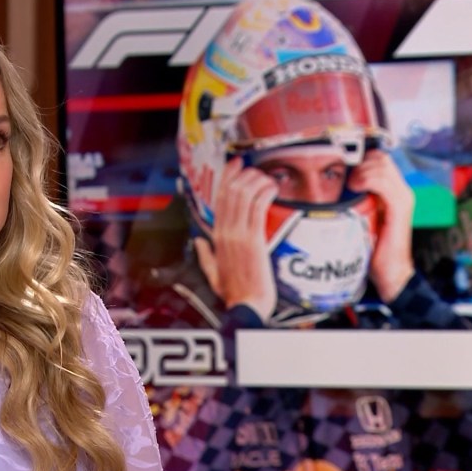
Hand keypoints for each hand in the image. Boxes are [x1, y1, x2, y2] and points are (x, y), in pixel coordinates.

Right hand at [195, 157, 278, 320]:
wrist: (248, 307)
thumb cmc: (235, 293)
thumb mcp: (212, 273)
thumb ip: (205, 255)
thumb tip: (199, 242)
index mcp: (216, 238)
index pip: (219, 199)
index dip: (227, 177)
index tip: (236, 164)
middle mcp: (225, 232)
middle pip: (231, 192)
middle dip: (243, 174)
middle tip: (255, 168)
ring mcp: (239, 235)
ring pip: (244, 195)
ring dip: (257, 181)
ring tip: (267, 179)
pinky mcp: (255, 240)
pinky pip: (257, 208)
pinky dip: (265, 193)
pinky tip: (272, 188)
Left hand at [347, 150, 414, 301]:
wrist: (389, 273)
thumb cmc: (371, 248)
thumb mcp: (357, 218)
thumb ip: (349, 202)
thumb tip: (322, 191)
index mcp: (391, 190)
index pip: (377, 157)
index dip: (358, 155)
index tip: (339, 162)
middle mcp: (400, 189)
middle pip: (380, 156)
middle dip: (359, 160)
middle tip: (343, 175)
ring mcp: (402, 196)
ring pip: (382, 164)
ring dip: (361, 169)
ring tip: (350, 184)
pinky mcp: (401, 207)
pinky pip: (385, 182)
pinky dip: (368, 179)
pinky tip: (355, 187)